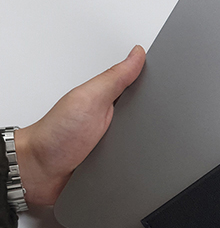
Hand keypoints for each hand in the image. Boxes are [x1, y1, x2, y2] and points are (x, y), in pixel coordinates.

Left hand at [14, 45, 145, 206]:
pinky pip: (139, 163)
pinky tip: (137, 163)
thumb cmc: (56, 135)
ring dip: (148, 147)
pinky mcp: (117, 165)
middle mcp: (113, 121)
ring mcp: (116, 144)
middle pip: (149, 118)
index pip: (141, 88)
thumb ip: (114, 78)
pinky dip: (141, 165)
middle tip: (144, 125)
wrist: (41, 172)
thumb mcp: (90, 99)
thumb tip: (136, 54)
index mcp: (109, 100)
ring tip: (136, 146)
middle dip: (155, 122)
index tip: (170, 86)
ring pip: (147, 143)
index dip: (157, 86)